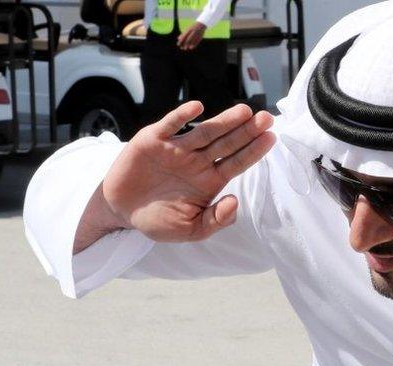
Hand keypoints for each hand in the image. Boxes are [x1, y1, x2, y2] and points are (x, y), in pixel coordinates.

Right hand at [101, 101, 274, 242]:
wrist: (120, 212)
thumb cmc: (158, 220)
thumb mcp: (191, 230)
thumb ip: (215, 220)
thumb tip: (235, 202)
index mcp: (210, 180)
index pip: (237, 162)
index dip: (254, 150)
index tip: (272, 138)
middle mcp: (197, 161)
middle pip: (227, 142)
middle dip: (247, 131)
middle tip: (267, 118)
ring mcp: (177, 149)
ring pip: (204, 131)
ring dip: (224, 121)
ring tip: (244, 112)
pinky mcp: (153, 140)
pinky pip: (170, 125)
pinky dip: (182, 115)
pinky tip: (197, 108)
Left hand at [177, 22, 206, 49]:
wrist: (201, 24)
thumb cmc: (193, 27)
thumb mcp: (187, 29)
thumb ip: (183, 34)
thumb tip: (178, 38)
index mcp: (189, 30)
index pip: (183, 36)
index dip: (180, 41)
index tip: (178, 44)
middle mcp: (193, 33)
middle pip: (188, 40)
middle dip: (184, 44)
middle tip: (181, 48)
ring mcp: (197, 35)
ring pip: (192, 42)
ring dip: (188, 46)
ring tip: (185, 48)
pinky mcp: (200, 37)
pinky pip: (196, 42)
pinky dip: (193, 45)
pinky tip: (191, 48)